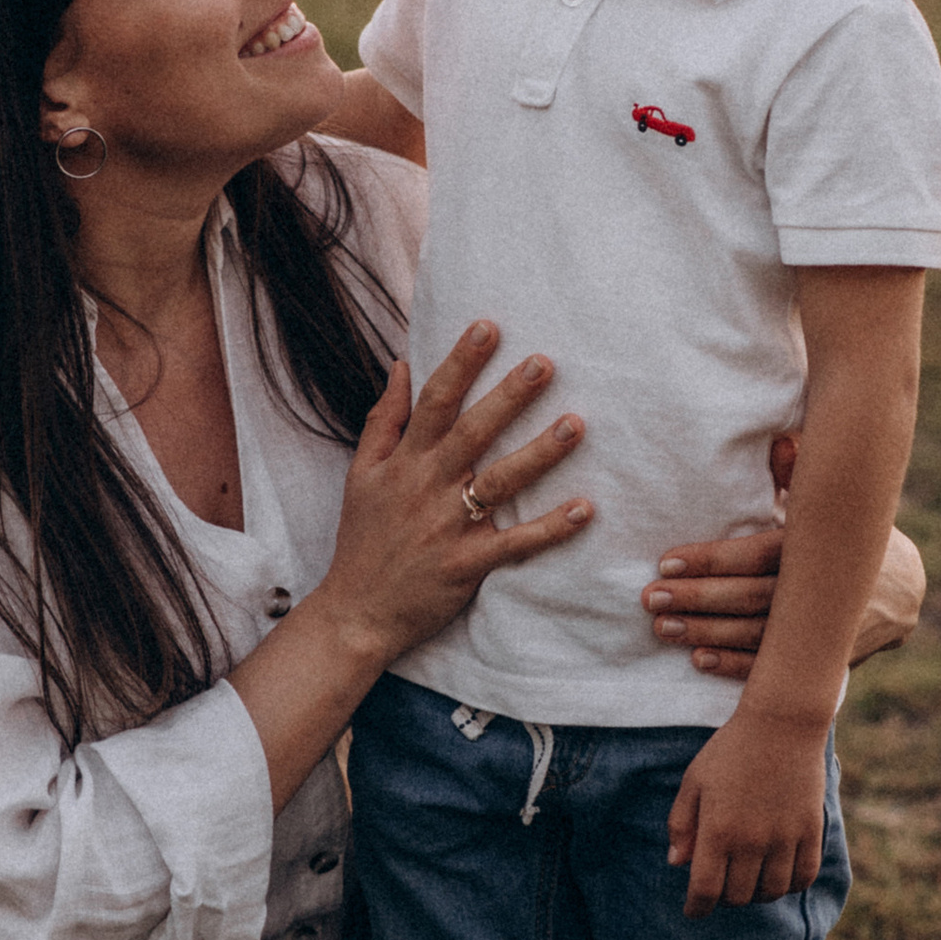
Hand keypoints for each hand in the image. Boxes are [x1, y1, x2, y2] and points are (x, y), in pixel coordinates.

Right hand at [318, 321, 590, 669]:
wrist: (355, 612)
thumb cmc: (362, 540)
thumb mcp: (361, 474)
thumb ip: (383, 420)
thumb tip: (402, 365)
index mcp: (405, 462)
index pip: (434, 401)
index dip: (460, 363)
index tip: (487, 327)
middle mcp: (428, 488)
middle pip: (473, 432)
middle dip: (509, 396)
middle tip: (545, 362)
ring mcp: (449, 527)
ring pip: (501, 482)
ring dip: (540, 453)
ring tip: (577, 425)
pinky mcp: (467, 565)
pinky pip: (515, 543)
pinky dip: (550, 528)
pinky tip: (585, 508)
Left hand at [642, 434, 925, 677]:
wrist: (901, 589)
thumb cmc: (846, 534)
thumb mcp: (829, 506)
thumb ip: (799, 480)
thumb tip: (781, 444)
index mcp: (822, 546)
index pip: (760, 554)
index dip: (713, 560)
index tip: (666, 560)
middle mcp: (827, 590)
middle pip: (754, 597)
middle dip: (699, 599)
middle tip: (651, 598)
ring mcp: (829, 630)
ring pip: (761, 636)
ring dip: (709, 633)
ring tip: (664, 627)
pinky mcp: (827, 661)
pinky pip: (777, 669)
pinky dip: (737, 665)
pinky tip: (698, 658)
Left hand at [666, 701, 828, 918]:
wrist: (781, 724)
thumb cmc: (730, 750)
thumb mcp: (694, 781)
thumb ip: (682, 823)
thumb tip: (677, 863)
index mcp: (718, 830)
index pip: (705, 890)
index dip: (697, 908)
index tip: (693, 911)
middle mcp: (752, 841)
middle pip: (738, 895)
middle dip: (724, 897)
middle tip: (721, 884)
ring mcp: (785, 838)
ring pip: (771, 892)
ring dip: (756, 894)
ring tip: (749, 880)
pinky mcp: (810, 831)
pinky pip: (803, 877)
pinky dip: (789, 885)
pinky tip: (778, 875)